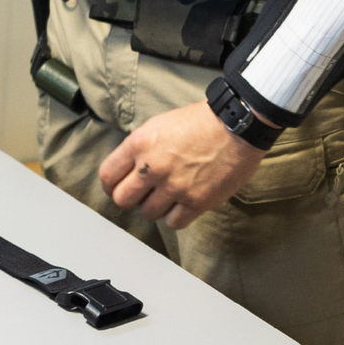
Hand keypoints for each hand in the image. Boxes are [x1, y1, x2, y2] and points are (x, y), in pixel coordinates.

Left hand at [97, 100, 264, 228]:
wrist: (236, 125)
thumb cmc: (200, 121)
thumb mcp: (159, 125)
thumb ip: (140, 148)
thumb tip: (128, 169)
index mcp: (139, 144)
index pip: (107, 175)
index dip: (110, 185)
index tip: (117, 187)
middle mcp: (153, 167)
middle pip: (122, 199)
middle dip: (130, 198)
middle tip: (142, 194)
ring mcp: (174, 186)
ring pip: (147, 214)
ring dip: (154, 208)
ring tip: (166, 197)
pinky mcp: (196, 201)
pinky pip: (173, 223)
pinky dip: (175, 217)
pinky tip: (181, 205)